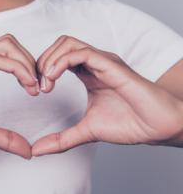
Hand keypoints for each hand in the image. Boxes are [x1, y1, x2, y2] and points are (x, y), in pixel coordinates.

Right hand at [0, 34, 39, 159]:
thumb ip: (3, 137)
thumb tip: (27, 151)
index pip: (9, 53)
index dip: (29, 68)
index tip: (39, 90)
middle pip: (11, 42)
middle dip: (32, 61)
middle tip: (41, 87)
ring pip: (6, 45)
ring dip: (27, 63)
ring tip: (35, 88)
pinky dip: (17, 69)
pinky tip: (26, 86)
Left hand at [32, 35, 182, 155]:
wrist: (158, 127)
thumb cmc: (129, 124)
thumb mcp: (86, 131)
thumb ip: (61, 139)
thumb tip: (36, 150)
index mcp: (88, 73)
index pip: (57, 57)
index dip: (42, 69)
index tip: (36, 90)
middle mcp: (94, 63)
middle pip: (59, 45)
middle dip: (42, 62)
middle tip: (38, 86)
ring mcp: (102, 61)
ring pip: (67, 43)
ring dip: (49, 60)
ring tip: (45, 83)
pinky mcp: (110, 64)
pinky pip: (81, 53)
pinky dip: (61, 62)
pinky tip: (53, 78)